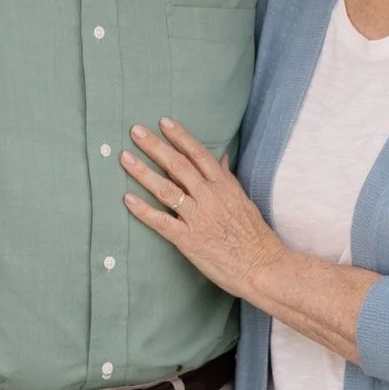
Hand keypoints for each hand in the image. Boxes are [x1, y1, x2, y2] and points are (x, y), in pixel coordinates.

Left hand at [121, 118, 286, 299]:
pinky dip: (143, 210)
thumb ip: (228, 179)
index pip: (199, 154)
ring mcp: (198, 218)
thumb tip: (222, 158)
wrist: (263, 267)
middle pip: (178, 166)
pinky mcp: (189, 241)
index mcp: (225, 186)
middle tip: (135, 131)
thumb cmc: (256, 236)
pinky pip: (161, 222)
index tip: (164, 122)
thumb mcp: (245, 201)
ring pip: (166, 189)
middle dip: (155, 146)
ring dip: (143, 172)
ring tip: (125, 158)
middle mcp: (210, 197)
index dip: (180, 136)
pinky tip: (127, 199)